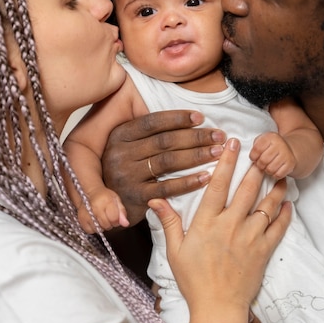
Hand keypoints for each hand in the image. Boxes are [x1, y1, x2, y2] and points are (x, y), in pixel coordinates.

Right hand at [77, 187, 128, 233]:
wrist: (90, 193)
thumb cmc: (105, 197)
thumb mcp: (117, 200)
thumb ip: (122, 212)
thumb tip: (126, 224)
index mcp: (106, 201)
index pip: (114, 218)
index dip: (116, 220)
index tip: (115, 217)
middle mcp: (96, 207)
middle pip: (106, 225)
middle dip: (110, 224)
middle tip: (108, 217)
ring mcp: (87, 214)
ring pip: (98, 229)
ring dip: (102, 226)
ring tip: (101, 218)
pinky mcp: (81, 220)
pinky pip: (90, 231)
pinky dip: (94, 228)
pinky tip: (95, 221)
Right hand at [102, 110, 225, 224]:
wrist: (104, 205)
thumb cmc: (123, 168)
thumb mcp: (125, 145)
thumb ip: (146, 132)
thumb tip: (185, 117)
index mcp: (119, 135)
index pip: (152, 122)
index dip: (178, 118)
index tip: (200, 117)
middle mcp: (120, 154)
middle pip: (164, 141)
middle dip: (195, 137)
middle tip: (218, 135)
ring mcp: (127, 176)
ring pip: (168, 161)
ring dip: (196, 155)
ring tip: (217, 152)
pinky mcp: (136, 198)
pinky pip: (167, 187)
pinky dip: (188, 182)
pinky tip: (207, 177)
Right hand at [149, 138, 290, 312]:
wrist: (217, 309)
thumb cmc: (194, 280)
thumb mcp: (175, 251)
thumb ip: (168, 222)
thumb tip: (155, 199)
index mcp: (208, 222)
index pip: (218, 185)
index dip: (226, 162)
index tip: (233, 143)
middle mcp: (230, 225)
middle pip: (246, 189)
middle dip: (255, 167)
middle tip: (263, 151)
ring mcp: (250, 238)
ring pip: (266, 206)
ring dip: (275, 188)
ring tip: (281, 173)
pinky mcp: (263, 251)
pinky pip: (278, 228)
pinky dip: (285, 215)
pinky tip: (288, 203)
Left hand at [250, 132, 295, 179]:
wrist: (290, 150)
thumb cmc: (271, 147)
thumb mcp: (261, 142)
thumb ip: (254, 146)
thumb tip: (244, 153)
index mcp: (270, 137)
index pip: (257, 149)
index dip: (253, 156)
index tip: (254, 157)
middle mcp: (280, 144)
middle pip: (263, 160)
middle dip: (259, 164)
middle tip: (261, 164)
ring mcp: (286, 154)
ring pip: (270, 169)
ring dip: (267, 170)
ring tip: (267, 166)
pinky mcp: (291, 164)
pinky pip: (278, 174)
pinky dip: (274, 174)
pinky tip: (275, 169)